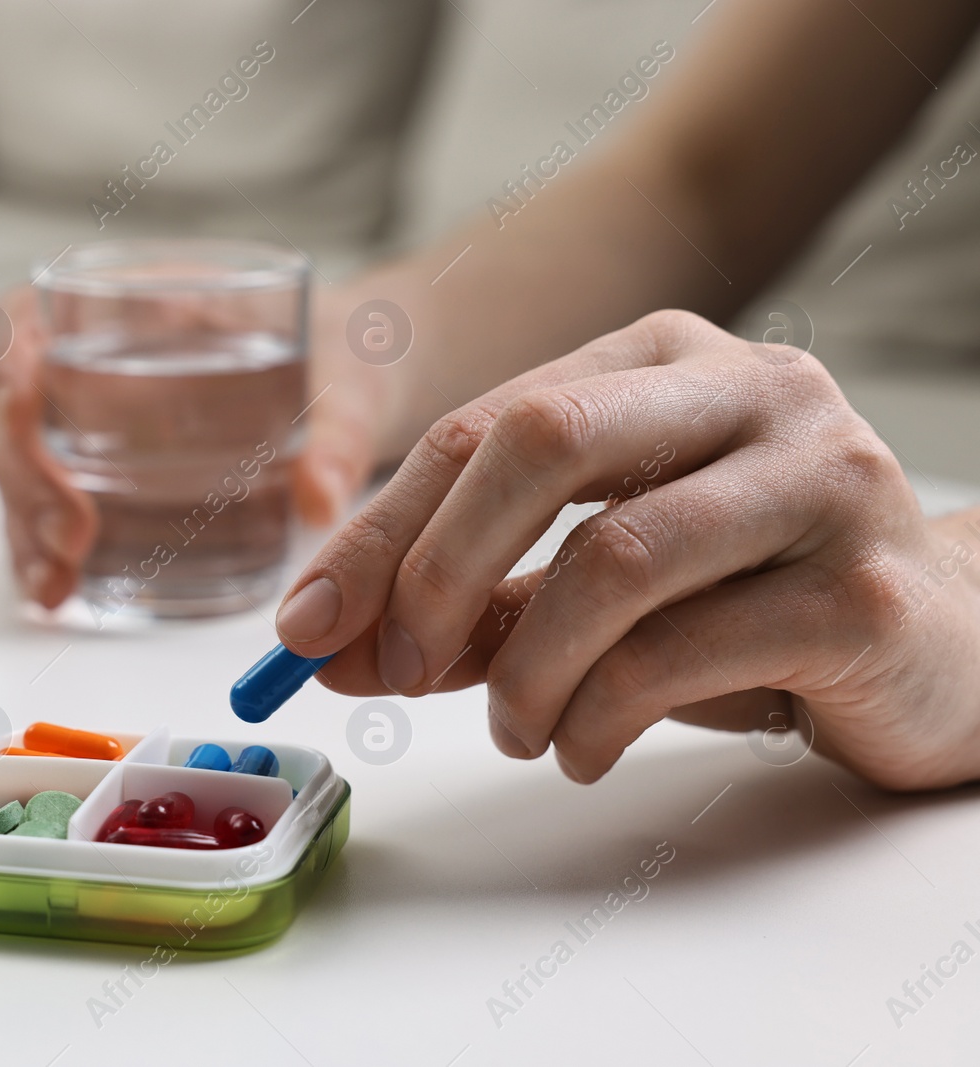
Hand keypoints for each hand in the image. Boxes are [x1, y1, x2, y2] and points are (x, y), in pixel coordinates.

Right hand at [0, 282, 395, 607]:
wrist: (352, 391)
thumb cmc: (340, 359)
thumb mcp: (350, 381)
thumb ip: (337, 434)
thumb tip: (320, 499)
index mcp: (131, 305)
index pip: (28, 318)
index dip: (8, 356)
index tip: (22, 400)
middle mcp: (88, 364)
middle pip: (10, 411)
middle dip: (26, 474)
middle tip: (71, 535)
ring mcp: (86, 427)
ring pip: (19, 473)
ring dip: (25, 529)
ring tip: (55, 585)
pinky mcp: (100, 482)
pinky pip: (48, 516)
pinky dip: (45, 555)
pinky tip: (58, 594)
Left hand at [275, 310, 979, 790]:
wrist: (946, 648)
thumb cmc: (744, 603)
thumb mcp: (591, 590)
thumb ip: (468, 605)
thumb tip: (326, 643)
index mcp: (661, 361)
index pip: (483, 426)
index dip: (377, 532)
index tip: (303, 628)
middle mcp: (750, 390)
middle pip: (541, 443)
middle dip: (436, 570)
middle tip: (393, 670)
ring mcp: (821, 479)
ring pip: (615, 557)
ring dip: (525, 669)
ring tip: (516, 731)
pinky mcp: (865, 591)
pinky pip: (686, 649)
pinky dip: (600, 715)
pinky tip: (584, 746)